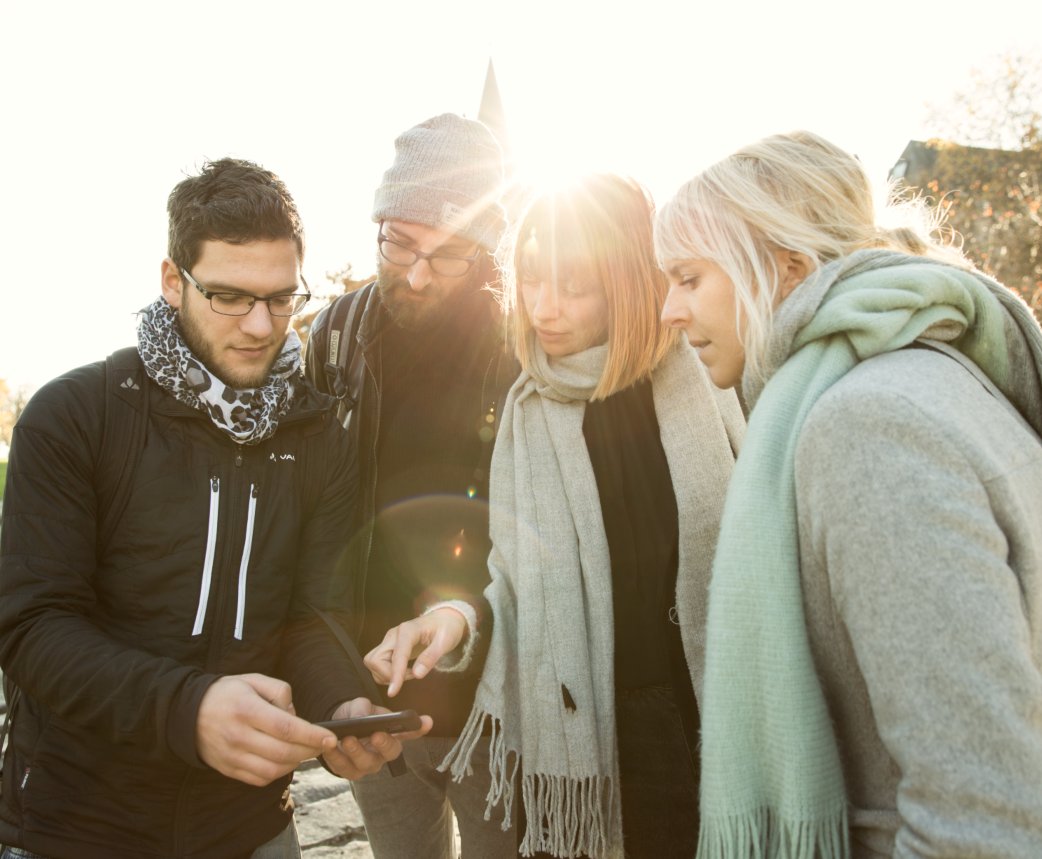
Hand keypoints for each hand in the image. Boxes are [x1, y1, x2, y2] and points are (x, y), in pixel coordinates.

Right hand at [196, 673, 337, 786]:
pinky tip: (285, 759)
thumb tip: (295, 715)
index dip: (311, 735)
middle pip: (283, 752)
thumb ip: (280, 691)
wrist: (188, 714)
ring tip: (304, 751)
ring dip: (295, 763)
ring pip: (273, 769)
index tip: (330, 738)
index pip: (286, 728)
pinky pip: (259, 779)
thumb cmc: (228, 693)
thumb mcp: (253, 680)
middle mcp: (238, 736)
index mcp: (246, 710)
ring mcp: (232, 756)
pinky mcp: (229, 769)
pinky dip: (278, 772)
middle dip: (309, 751)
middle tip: (322, 745)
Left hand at [319, 698, 432, 779]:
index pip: (411, 732)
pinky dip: (334, 756)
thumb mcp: (360, 706)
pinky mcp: (350, 772)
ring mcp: (368, 765)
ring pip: (365, 764)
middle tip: (376, 735)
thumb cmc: (356, 714)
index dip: (420, 728)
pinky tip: (329, 745)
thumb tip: (363, 719)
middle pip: (390, 752)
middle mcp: (384, 753)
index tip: (427, 720)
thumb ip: (363, 710)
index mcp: (393, 734)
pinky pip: (342, 768)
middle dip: (384, 744)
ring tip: (346, 740)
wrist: (336, 725)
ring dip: (356, 752)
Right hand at [364, 608, 467, 696]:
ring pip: (373, 663)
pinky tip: (404, 671)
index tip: (392, 693)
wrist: (444, 620)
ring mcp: (389, 640)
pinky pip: (378, 664)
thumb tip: (417, 675)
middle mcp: (393, 635)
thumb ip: (431, 657)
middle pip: (375, 660)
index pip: (397, 655)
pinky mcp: (388, 647)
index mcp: (408, 631)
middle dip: (388, 674)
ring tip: (409, 673)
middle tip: (410, 675)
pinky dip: (387, 673)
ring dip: (387, 674)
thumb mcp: (445, 642)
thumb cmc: (446, 629)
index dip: (394, 675)